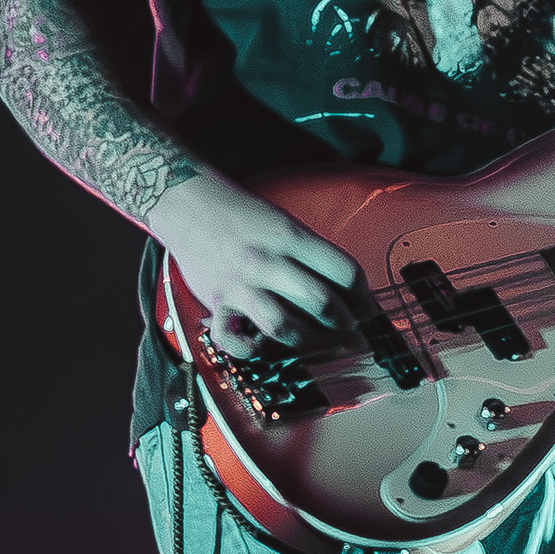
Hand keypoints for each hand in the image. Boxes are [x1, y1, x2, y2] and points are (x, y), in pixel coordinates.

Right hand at [153, 172, 362, 348]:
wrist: (186, 202)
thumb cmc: (242, 215)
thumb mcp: (284, 223)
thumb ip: (311, 255)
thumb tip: (347, 294)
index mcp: (290, 237)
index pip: (344, 271)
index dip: (364, 297)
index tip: (367, 309)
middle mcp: (266, 260)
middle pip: (321, 302)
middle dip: (344, 323)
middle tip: (351, 330)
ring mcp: (240, 283)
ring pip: (284, 326)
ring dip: (310, 342)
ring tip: (321, 343)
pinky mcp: (216, 301)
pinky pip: (234, 339)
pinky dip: (250, 350)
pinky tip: (262, 347)